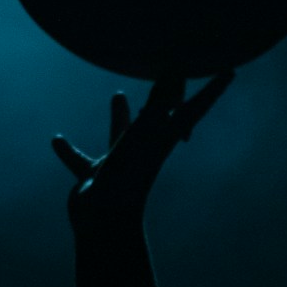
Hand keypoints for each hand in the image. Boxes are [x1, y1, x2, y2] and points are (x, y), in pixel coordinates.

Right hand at [51, 74, 233, 232]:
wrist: (105, 219)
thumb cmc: (129, 173)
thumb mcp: (145, 130)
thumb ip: (159, 99)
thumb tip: (175, 67)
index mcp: (164, 137)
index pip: (194, 107)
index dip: (213, 89)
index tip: (230, 71)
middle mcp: (146, 147)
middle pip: (162, 116)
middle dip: (170, 98)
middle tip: (177, 78)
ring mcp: (122, 162)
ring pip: (123, 132)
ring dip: (121, 115)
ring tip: (118, 95)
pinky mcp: (97, 174)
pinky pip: (82, 159)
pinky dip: (70, 149)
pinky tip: (56, 140)